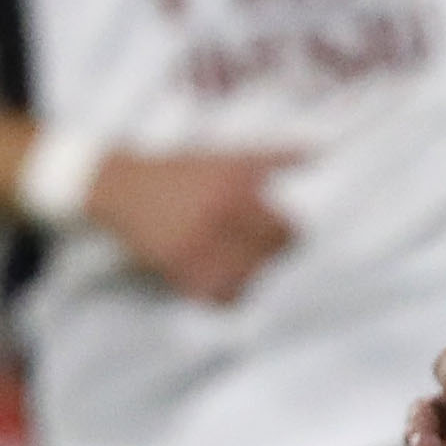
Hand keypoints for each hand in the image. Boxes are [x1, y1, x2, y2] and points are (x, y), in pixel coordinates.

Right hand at [85, 145, 296, 305]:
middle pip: (271, 256)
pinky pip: (217, 295)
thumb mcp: (228, 155)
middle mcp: (219, 215)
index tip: (285, 235)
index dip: (291, 236)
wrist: (122, 187)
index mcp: (237, 186)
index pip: (288, 230)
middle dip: (272, 256)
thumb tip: (323, 149)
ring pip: (247, 280)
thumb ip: (277, 154)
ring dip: (252, 277)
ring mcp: (197, 244)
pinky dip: (227, 294)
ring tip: (247, 267)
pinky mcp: (176, 267)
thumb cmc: (182, 170)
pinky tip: (226, 282)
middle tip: (265, 252)